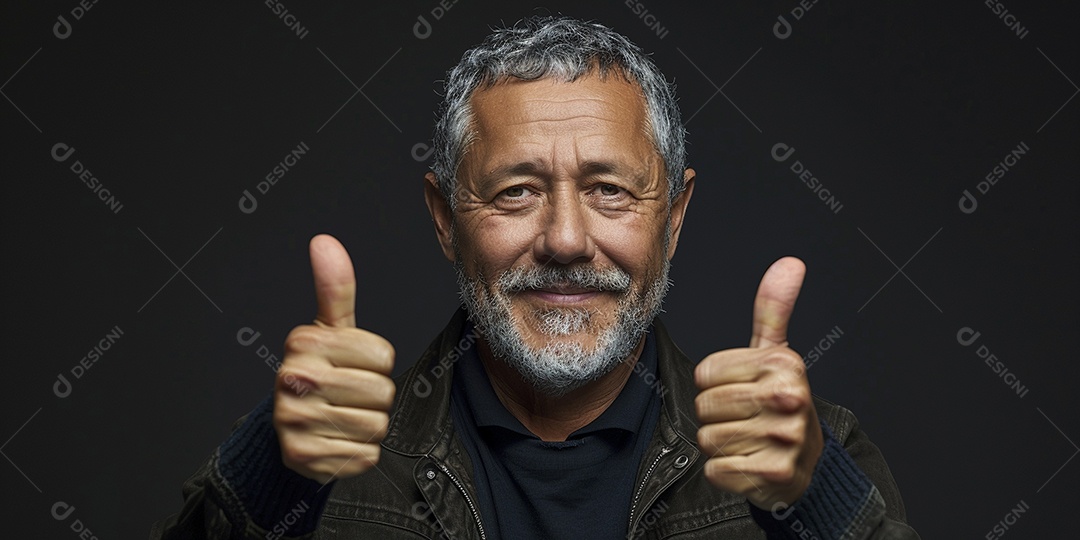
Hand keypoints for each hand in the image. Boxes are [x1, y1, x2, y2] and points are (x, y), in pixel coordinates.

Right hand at [273, 234, 396, 483]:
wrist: (289, 430)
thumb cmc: (322, 372)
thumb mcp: (330, 331)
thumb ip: (335, 288)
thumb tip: (324, 242)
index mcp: (304, 342)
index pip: (383, 357)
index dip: (377, 365)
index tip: (352, 365)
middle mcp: (293, 378)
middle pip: (382, 393)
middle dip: (375, 398)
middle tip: (348, 396)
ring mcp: (294, 420)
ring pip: (375, 425)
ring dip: (368, 426)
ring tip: (342, 417)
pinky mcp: (302, 457)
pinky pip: (364, 455)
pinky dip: (358, 454)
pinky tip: (336, 442)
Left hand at [694, 257, 823, 509]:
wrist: (808, 465)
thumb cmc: (780, 404)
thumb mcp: (777, 354)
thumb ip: (774, 309)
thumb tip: (790, 262)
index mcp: (783, 364)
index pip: (705, 374)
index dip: (715, 385)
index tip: (743, 390)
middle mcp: (789, 397)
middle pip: (706, 405)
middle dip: (716, 416)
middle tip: (746, 419)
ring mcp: (784, 438)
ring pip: (708, 438)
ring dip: (721, 444)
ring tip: (749, 441)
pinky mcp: (775, 474)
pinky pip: (716, 469)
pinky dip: (725, 472)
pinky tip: (750, 464)